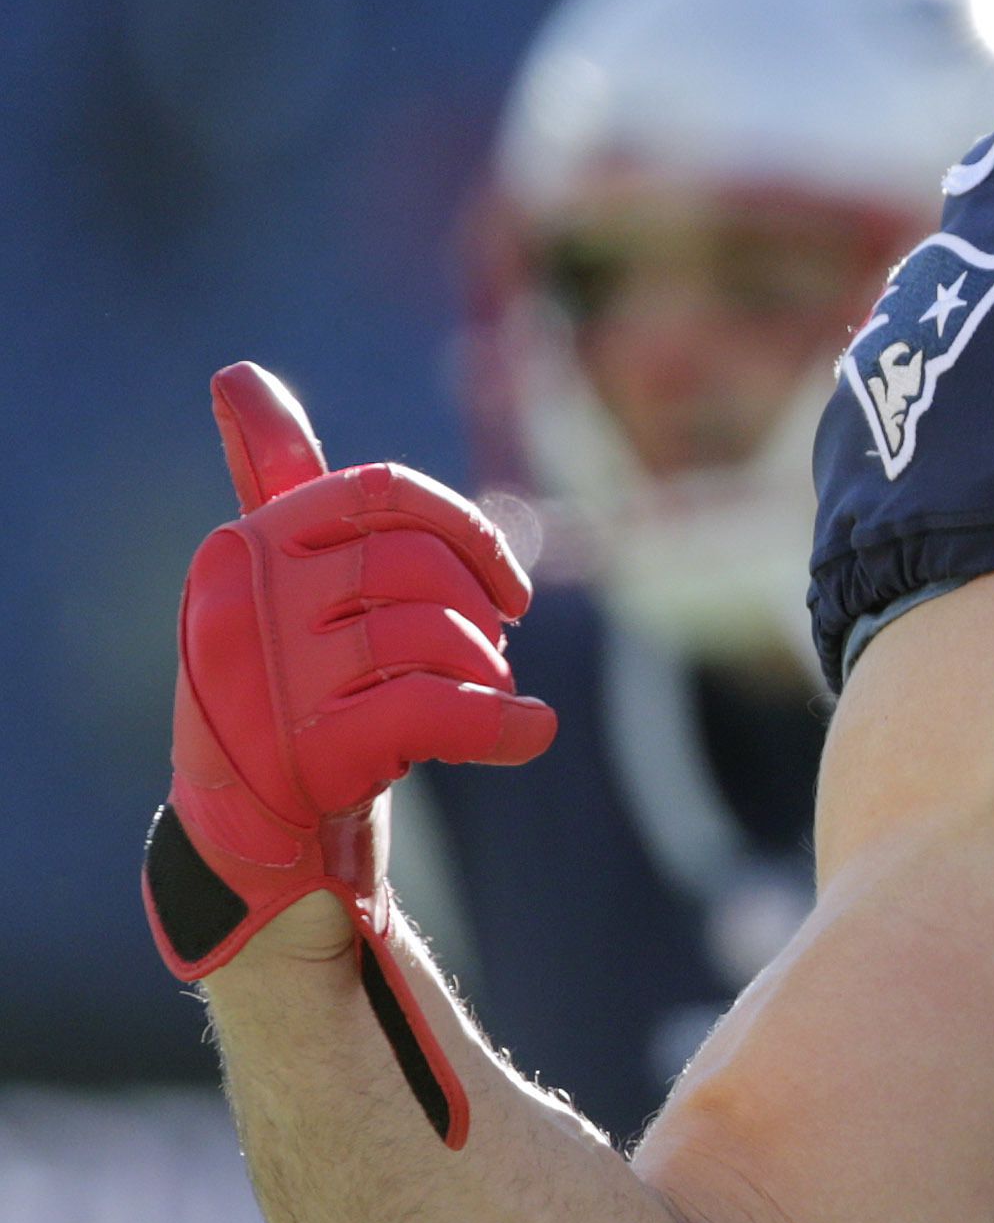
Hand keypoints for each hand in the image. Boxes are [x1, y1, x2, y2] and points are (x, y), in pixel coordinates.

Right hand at [150, 363, 554, 1141]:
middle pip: (420, 567)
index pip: (380, 493)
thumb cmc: (288, 698)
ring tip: (486, 708)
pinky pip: (445, 710)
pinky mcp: (308, 755)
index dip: (468, 531)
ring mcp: (267, 681)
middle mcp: (238, 604)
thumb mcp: (281, 588)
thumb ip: (277, 483)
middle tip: (491, 658)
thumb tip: (237, 375)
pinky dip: (506, 726)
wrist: (254, 847)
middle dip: (481, 614)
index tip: (507, 585)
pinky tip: (528, 740)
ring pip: (438, 637)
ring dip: (489, 677)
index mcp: (239, 549)